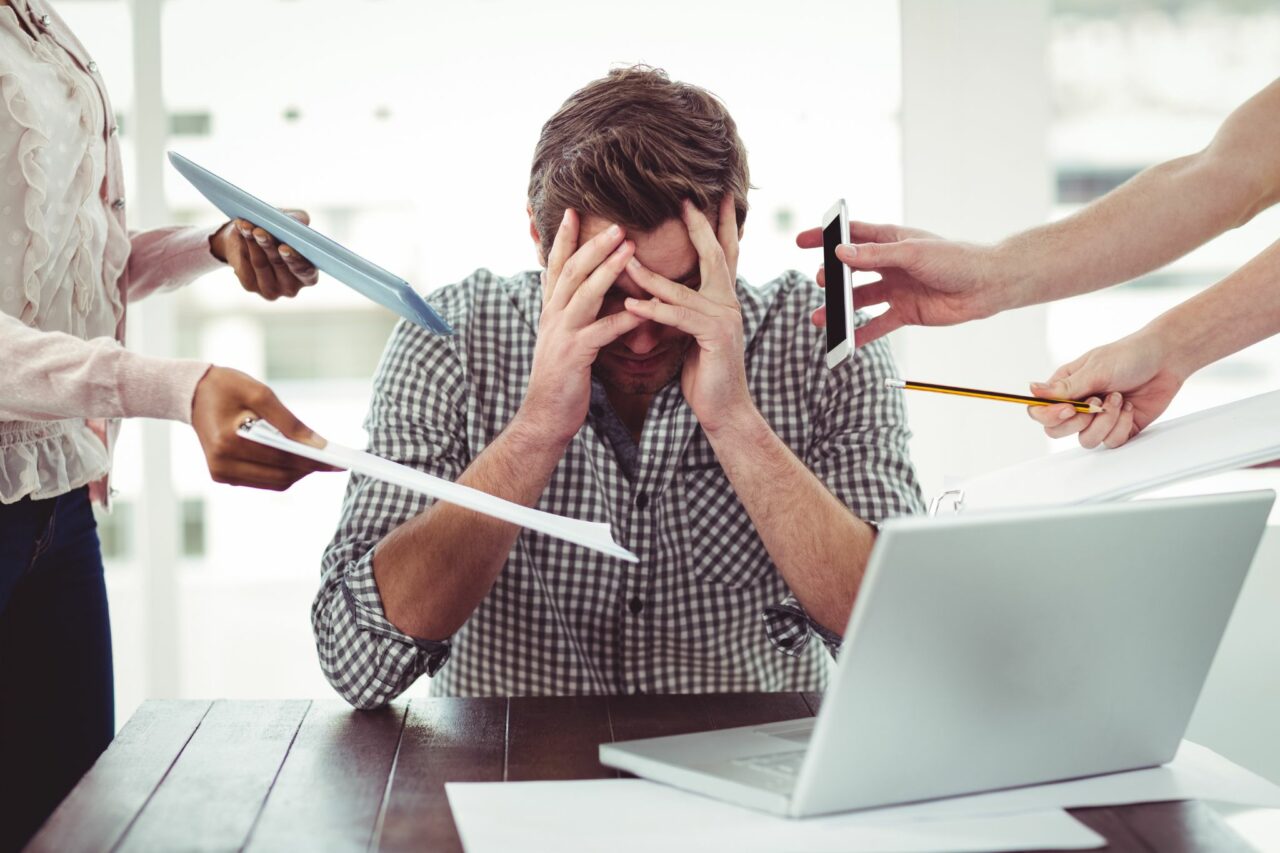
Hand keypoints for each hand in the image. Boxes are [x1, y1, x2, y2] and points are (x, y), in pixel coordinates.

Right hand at [190, 366, 339, 489]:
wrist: (193, 393)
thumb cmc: (228, 387)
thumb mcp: (260, 394)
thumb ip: (290, 422)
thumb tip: (319, 445)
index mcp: (228, 442)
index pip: (281, 458)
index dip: (313, 461)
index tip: (339, 461)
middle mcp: (222, 464)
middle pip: (281, 476)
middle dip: (309, 468)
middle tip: (334, 460)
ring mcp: (221, 474)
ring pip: (275, 483)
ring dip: (298, 472)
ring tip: (319, 459)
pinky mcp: (223, 477)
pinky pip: (263, 481)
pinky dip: (283, 472)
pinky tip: (296, 458)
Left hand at [210, 212, 318, 300]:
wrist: (251, 240)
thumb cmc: (278, 232)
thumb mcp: (291, 222)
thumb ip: (299, 220)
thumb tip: (299, 221)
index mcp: (308, 275)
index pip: (305, 271)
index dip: (295, 260)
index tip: (284, 247)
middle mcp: (291, 287)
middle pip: (279, 264)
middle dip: (268, 245)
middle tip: (259, 231)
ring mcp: (270, 289)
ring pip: (260, 262)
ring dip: (252, 242)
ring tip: (246, 225)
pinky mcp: (250, 285)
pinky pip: (245, 263)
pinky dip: (242, 244)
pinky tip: (241, 231)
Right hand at [519, 209, 643, 444]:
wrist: (544, 416)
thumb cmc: (561, 378)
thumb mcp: (562, 338)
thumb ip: (571, 313)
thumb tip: (582, 292)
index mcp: (550, 310)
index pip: (556, 266)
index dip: (564, 238)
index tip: (574, 211)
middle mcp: (552, 316)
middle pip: (572, 271)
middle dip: (593, 244)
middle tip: (617, 222)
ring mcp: (561, 334)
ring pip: (585, 293)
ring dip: (608, 269)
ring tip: (630, 249)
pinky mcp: (575, 355)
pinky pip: (602, 331)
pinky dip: (624, 318)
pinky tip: (645, 309)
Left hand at [624, 196, 749, 432]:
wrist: (723, 409)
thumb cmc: (704, 372)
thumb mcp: (692, 333)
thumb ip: (683, 308)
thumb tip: (661, 290)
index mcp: (723, 299)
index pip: (722, 253)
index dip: (718, 224)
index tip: (714, 196)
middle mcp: (729, 303)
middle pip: (715, 255)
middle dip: (699, 226)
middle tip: (684, 199)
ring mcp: (725, 318)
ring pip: (683, 288)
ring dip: (650, 274)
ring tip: (625, 258)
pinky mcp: (714, 337)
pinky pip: (678, 317)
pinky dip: (653, 310)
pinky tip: (631, 305)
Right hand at [794, 221, 1006, 346]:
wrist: (986, 286)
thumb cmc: (955, 259)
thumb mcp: (912, 253)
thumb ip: (875, 255)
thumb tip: (840, 254)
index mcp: (891, 241)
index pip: (851, 236)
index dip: (826, 238)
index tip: (801, 241)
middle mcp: (890, 264)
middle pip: (851, 271)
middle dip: (831, 278)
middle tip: (820, 282)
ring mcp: (896, 289)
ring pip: (859, 300)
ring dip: (840, 309)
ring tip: (820, 319)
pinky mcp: (905, 312)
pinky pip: (877, 325)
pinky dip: (861, 334)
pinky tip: (845, 342)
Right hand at [1027, 329, 1184, 448]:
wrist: (1166, 360)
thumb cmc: (1130, 356)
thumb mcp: (1095, 369)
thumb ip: (1065, 387)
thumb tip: (1032, 391)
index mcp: (1065, 387)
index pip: (1040, 411)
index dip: (1050, 415)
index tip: (1070, 409)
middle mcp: (1078, 405)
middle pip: (1057, 431)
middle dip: (1080, 421)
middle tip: (1096, 404)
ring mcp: (1097, 419)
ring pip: (1086, 440)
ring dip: (1105, 421)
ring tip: (1118, 399)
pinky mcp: (1118, 428)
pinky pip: (1110, 442)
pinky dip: (1122, 426)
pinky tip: (1128, 407)